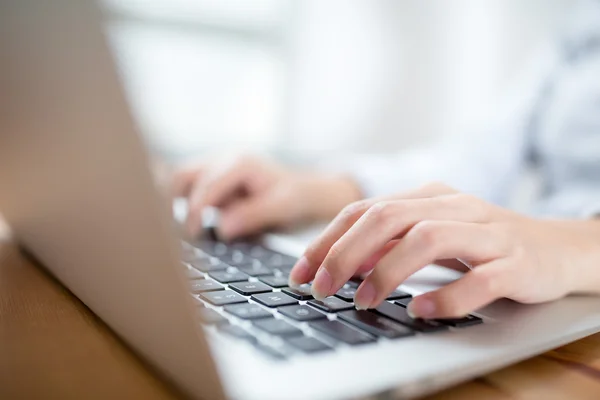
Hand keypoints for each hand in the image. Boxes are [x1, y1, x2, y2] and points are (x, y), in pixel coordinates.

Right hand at [172, 154, 361, 239]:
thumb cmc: (295, 200)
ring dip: (178, 201)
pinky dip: (186, 203)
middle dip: (178, 203)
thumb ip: (251, 215)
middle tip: (183, 233)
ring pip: (182, 179)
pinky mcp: (214, 178)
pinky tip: (194, 224)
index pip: (205, 185)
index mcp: (241, 163)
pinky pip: (190, 187)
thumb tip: (222, 228)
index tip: (192, 234)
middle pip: (184, 175)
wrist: (305, 194)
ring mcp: (217, 166)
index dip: (195, 210)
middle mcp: (225, 158)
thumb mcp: (281, 208)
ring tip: (184, 229)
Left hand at [289, 182, 599, 318]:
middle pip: (388, 217)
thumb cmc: (483, 243)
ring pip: (429, 239)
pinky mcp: (516, 264)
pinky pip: (480, 279)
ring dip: (387, 272)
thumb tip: (340, 262)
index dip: (327, 240)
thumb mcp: (432, 234)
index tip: (301, 272)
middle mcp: (455, 207)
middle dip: (345, 254)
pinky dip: (447, 296)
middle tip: (321, 288)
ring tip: (362, 301)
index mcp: (429, 197)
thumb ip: (390, 242)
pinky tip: (421, 310)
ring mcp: (487, 233)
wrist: (557, 247)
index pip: (365, 210)